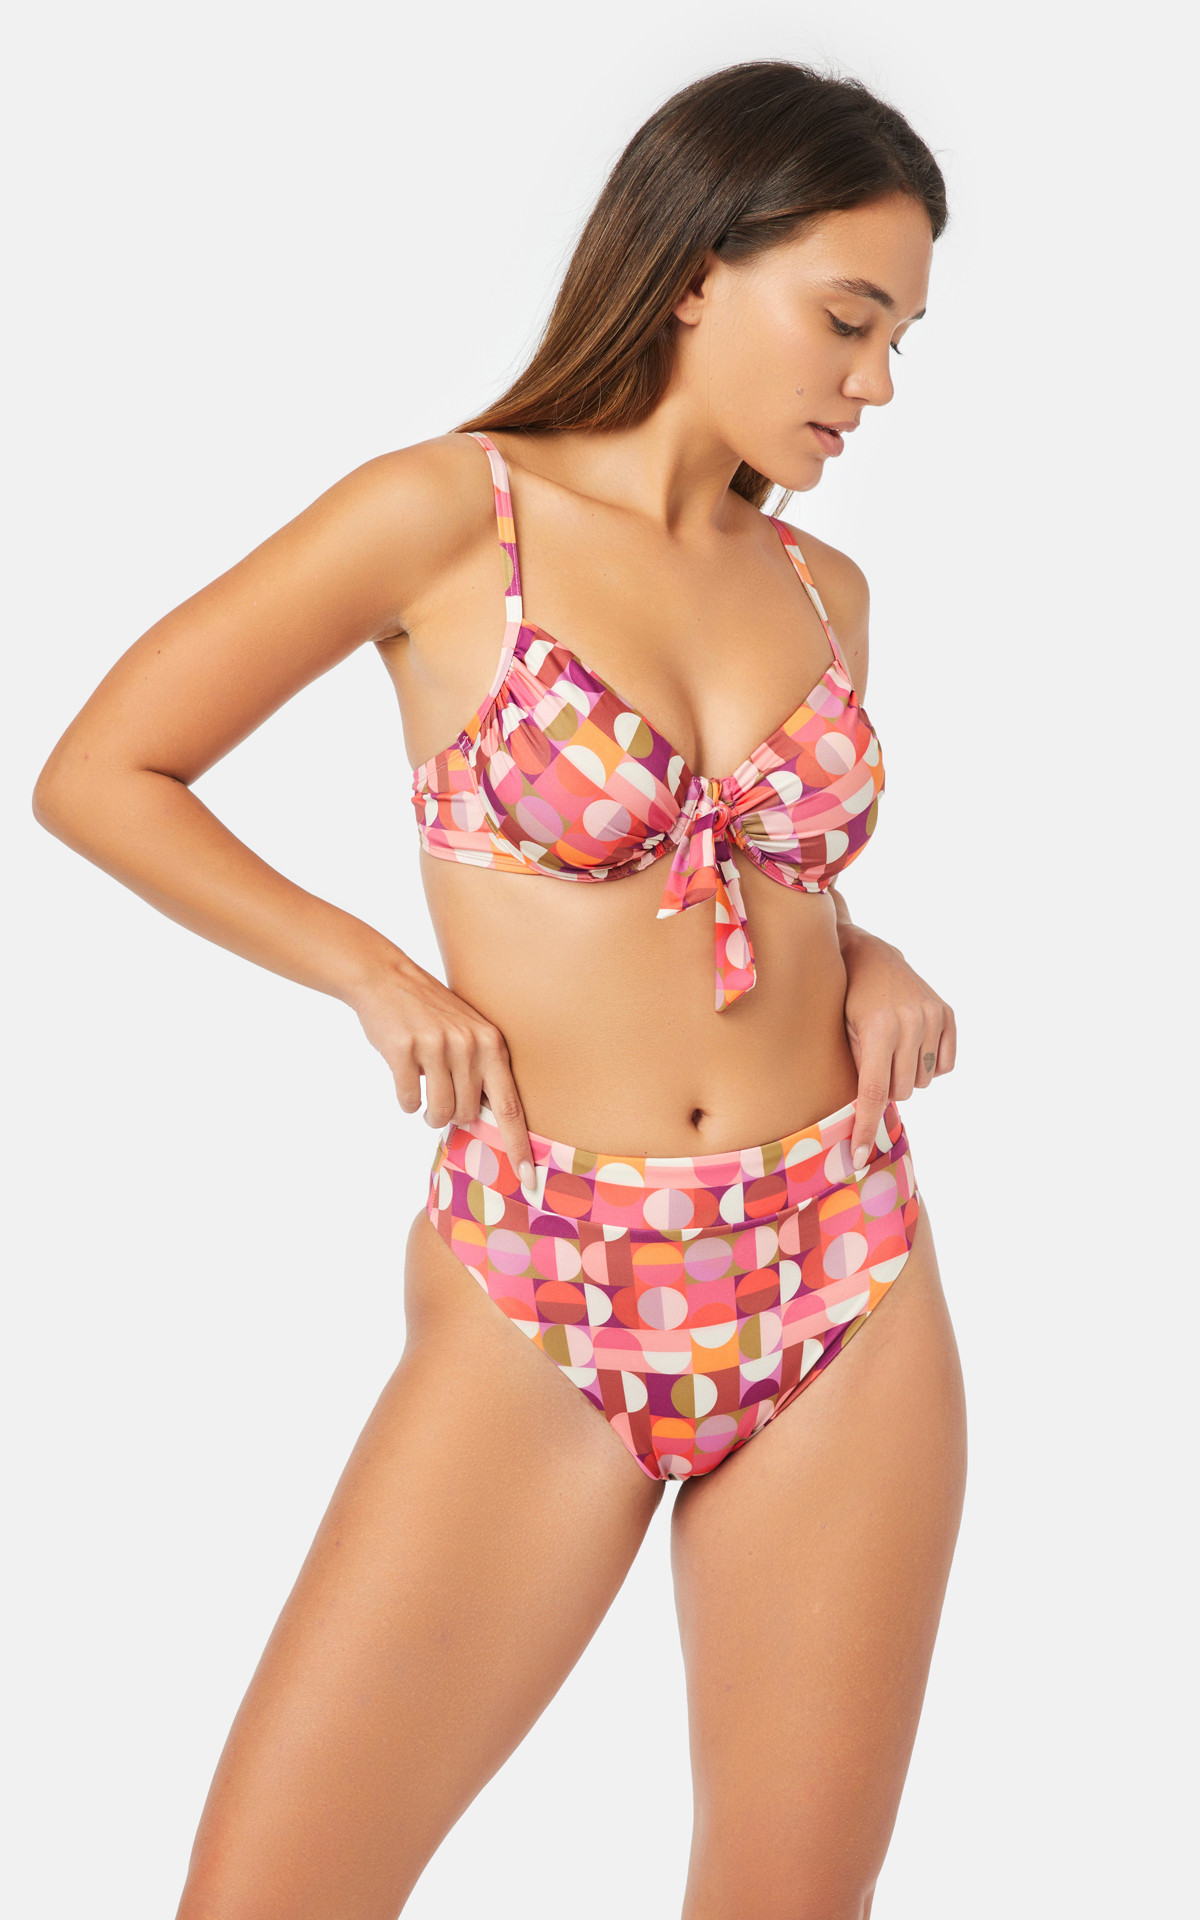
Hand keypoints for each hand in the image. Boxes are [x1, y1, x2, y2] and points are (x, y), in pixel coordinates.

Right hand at [349, 958, 535, 1186]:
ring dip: (429, 1113)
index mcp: (492, 1045)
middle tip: (440, 1093)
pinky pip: (409, 1100)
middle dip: (451, 1116)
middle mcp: (469, 1045)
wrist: (387, 979)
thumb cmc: (432, 1015)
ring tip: (424, 1090)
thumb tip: (488, 1124)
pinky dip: (406, 1098)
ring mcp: (436, 1046)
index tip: (529, 1178)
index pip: (510, 1106)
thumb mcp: (470, 1034)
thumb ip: (483, 1072)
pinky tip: (404, 1074)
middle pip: (466, 1115)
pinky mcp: (404, 1050)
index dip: (518, 1146)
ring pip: (438, 1113)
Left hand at [839, 928, 956, 1170]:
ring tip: (892, 1049)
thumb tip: (865, 1117)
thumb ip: (858, 1071)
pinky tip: (913, 1046)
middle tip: (875, 1064)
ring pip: (922, 1081)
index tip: (860, 1156)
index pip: (872, 1093)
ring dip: (906, 1076)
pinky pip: (945, 1065)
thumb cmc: (846, 1000)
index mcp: (878, 1030)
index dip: (865, 1127)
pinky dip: (929, 1065)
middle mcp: (909, 1023)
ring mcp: (931, 1017)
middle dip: (886, 1088)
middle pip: (901, 1091)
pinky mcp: (947, 1014)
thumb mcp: (843, 1034)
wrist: (869, 956)